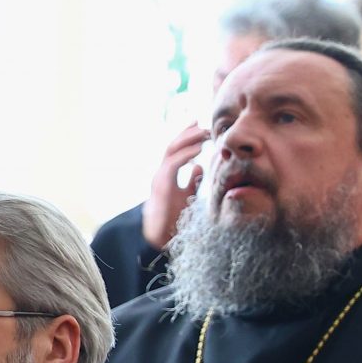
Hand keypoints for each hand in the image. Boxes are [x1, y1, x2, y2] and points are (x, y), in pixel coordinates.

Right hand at [140, 123, 212, 249]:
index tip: (200, 126)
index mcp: (167, 174)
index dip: (187, 137)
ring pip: (171, 150)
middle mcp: (161, 173)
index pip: (176, 150)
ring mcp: (159, 178)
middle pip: (173, 145)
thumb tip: (199, 166)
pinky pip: (173, 164)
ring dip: (188, 139)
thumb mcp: (186, 196)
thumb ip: (192, 181)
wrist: (158, 238)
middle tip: (204, 125)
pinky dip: (186, 154)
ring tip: (204, 133)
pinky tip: (198, 149)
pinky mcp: (161, 185)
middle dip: (188, 133)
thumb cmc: (171, 219)